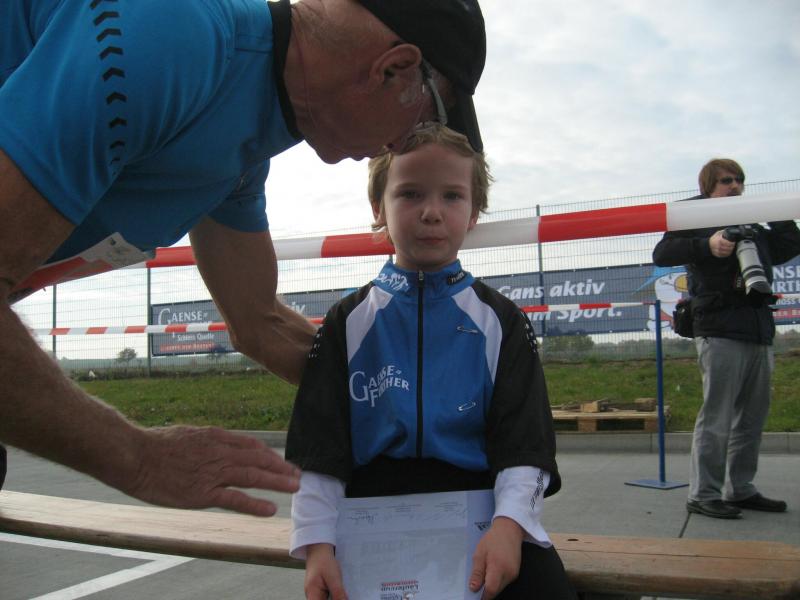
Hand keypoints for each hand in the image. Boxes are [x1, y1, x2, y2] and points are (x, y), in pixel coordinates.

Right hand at [126, 426, 299, 515]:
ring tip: (295, 487)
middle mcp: (219, 452)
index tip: (282, 461)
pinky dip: (254, 504)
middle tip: (298, 474)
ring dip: (276, 481)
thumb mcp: (188, 434)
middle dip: (280, 467)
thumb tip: (219, 442)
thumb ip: (207, 440)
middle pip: (258, 459)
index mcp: (215, 437)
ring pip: (252, 476)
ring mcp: (212, 473)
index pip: (251, 445)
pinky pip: (234, 499)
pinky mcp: (202, 493)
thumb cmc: (155, 445)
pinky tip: (270, 509)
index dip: (269, 454)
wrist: (135, 455)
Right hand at [305, 543, 347, 599]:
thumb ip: (338, 593)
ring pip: (326, 599)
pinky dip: (334, 595)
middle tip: (344, 595)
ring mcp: (315, 592)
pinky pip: (327, 596)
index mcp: (312, 594)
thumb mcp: (334, 577)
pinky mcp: (319, 589)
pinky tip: (340, 591)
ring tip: (342, 591)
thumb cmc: (324, 561)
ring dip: (335, 597)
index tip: (341, 598)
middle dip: (335, 599)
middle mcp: (311, 595)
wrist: (319, 549)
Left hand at [469, 517, 523, 599]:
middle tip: (477, 580)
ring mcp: (514, 574)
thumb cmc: (493, 539)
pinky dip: (497, 579)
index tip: (475, 595)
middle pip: (496, 590)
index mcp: (498, 567)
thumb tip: (473, 588)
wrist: (509, 529)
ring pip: (500, 587)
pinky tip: (492, 568)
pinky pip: (504, 581)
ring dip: (492, 584)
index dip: (482, 596)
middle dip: (486, 589)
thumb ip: (477, 572)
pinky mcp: (516, 572)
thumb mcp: (479, 553)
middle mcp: (509, 573)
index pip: (491, 590)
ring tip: (485, 570)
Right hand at [709, 230, 735, 257]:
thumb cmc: (713, 239)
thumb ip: (723, 232)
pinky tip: (728, 252)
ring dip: (730, 250)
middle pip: (728, 248)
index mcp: (718, 240)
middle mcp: (717, 246)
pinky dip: (727, 254)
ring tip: (731, 248)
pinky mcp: (717, 254)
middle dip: (732, 247)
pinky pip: (724, 255)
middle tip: (733, 245)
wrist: (708, 245)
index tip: (733, 242)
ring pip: (726, 252)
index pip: (727, 243)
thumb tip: (729, 230)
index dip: (731, 243)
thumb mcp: (717, 233)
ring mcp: (717, 251)